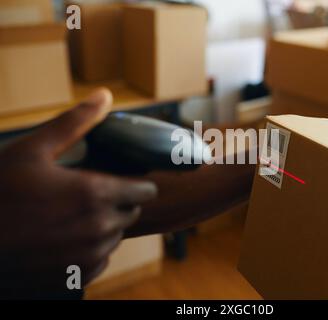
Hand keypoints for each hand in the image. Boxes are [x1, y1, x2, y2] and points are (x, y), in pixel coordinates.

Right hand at [0, 89, 156, 296]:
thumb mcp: (33, 150)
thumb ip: (74, 123)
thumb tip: (103, 96)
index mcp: (96, 194)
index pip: (145, 190)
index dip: (136, 182)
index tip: (125, 178)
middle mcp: (100, 228)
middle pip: (131, 213)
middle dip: (119, 202)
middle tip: (93, 194)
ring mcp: (89, 256)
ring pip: (116, 237)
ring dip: (104, 226)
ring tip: (74, 216)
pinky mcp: (77, 277)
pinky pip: (100, 260)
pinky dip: (91, 249)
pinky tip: (66, 238)